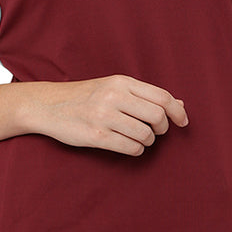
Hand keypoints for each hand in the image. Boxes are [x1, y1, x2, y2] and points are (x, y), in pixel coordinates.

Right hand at [26, 73, 189, 154]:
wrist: (48, 105)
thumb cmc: (86, 96)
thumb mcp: (114, 87)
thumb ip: (145, 95)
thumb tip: (180, 104)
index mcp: (122, 82)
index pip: (162, 96)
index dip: (177, 111)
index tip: (183, 122)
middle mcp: (114, 96)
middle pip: (157, 116)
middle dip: (162, 128)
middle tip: (155, 131)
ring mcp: (104, 116)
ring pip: (145, 135)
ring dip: (147, 141)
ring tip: (137, 138)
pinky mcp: (96, 136)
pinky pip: (131, 148)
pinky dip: (135, 149)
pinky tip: (128, 145)